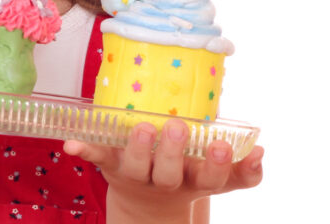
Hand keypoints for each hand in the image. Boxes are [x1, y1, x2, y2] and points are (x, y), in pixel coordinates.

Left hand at [63, 119, 262, 221]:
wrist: (148, 202)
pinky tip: (70, 144)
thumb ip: (243, 170)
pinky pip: (97, 157)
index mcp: (194, 181)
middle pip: (169, 175)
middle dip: (172, 153)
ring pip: (136, 168)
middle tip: (176, 128)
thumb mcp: (218, 177)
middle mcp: (164, 181)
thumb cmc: (189, 176)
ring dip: (137, 149)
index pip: (210, 178)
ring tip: (142, 127)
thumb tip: (259, 149)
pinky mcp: (111, 165)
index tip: (222, 145)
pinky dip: (84, 149)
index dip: (216, 164)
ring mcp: (135, 175)